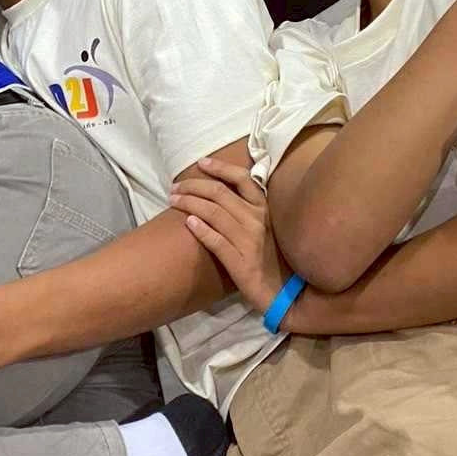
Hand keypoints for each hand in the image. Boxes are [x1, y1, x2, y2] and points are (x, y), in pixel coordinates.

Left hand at [170, 157, 286, 315]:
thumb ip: (248, 208)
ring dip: (189, 203)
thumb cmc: (270, 256)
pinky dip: (200, 229)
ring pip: (213, 212)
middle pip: (219, 193)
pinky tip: (188, 223)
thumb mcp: (265, 226)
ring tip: (173, 200)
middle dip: (193, 186)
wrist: (283, 292)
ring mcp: (248, 241)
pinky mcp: (240, 262)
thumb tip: (220, 188)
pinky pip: (216, 240)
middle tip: (175, 187)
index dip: (220, 167)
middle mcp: (257, 220)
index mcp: (264, 209)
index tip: (201, 163)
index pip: (242, 178)